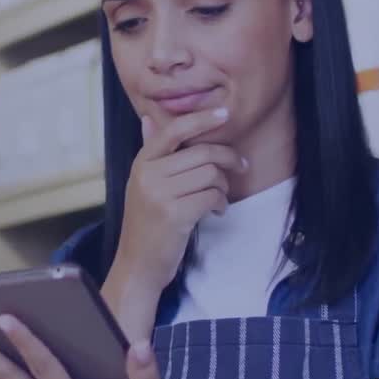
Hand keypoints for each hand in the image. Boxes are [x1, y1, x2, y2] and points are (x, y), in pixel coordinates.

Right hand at [114, 108, 245, 291]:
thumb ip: (151, 152)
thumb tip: (148, 119)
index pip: (173, 130)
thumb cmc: (147, 222)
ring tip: (219, 198)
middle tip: (240, 167)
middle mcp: (147, 174)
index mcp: (141, 163)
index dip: (202, 119)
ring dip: (224, 186)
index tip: (224, 114)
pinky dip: (220, 203)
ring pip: (211, 174)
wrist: (138, 263)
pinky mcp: (174, 215)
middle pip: (202, 152)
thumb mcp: (143, 184)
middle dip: (228, 159)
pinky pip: (212, 196)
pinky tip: (216, 211)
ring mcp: (159, 194)